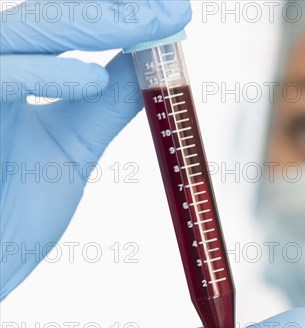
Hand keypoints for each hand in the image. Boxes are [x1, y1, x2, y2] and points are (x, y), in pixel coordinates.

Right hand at [0, 1, 190, 298]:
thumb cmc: (11, 212)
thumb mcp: (72, 145)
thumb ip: (106, 102)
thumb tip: (151, 62)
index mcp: (8, 72)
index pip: (63, 23)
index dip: (116, 13)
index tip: (170, 13)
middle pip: (47, 16)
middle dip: (113, 10)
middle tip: (170, 10)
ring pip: (24, 31)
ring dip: (91, 24)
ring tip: (150, 24)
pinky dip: (43, 73)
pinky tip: (90, 77)